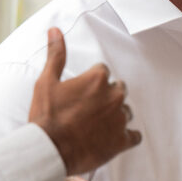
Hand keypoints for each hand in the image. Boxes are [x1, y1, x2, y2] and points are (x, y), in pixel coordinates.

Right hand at [29, 28, 140, 174]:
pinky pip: (135, 136)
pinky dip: (126, 137)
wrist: (48, 150)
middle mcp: (114, 95)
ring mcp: (120, 119)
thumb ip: (56, 54)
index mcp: (98, 78)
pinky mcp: (122, 140)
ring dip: (115, 116)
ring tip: (95, 127)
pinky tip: (112, 140)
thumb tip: (55, 30)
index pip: (102, 72)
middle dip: (106, 97)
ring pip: (125, 112)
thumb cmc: (46, 116)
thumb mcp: (47, 81)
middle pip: (118, 90)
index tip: (80, 94)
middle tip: (88, 110)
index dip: (90, 83)